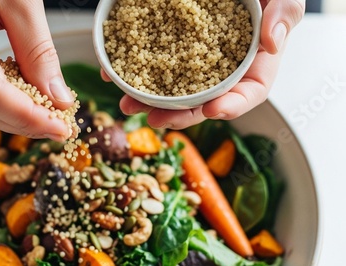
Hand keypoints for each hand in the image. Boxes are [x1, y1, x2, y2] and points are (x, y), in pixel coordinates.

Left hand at [108, 0, 304, 128]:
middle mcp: (223, 68)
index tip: (211, 111)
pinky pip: (154, 63)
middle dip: (178, 115)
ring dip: (149, 100)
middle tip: (154, 119)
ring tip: (127, 103)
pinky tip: (114, 74)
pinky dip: (134, 70)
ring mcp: (195, 60)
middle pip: (203, 100)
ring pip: (174, 88)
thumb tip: (273, 42)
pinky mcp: (172, 47)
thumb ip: (284, 14)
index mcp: (253, 63)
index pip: (249, 93)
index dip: (231, 106)